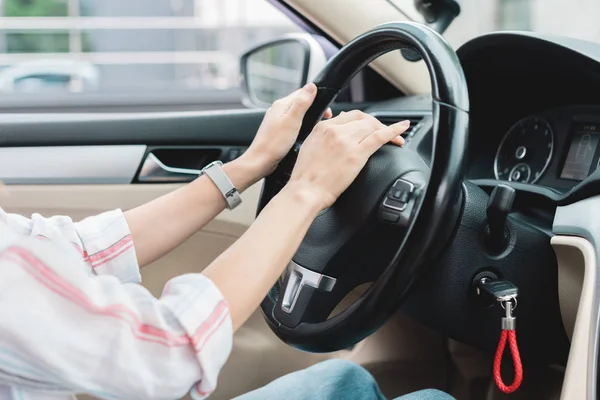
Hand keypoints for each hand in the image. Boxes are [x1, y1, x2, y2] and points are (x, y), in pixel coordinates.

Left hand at [241, 83, 331, 177]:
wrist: (260, 161)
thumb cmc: (274, 143)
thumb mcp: (292, 121)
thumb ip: (302, 103)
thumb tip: (311, 86)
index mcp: (281, 105)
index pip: (302, 92)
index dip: (316, 98)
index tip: (326, 111)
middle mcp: (278, 110)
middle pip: (300, 103)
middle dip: (313, 109)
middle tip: (323, 120)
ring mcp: (277, 121)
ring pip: (297, 114)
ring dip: (307, 118)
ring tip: (315, 127)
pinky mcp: (278, 131)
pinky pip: (292, 124)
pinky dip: (301, 126)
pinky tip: (304, 135)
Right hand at [288, 110, 408, 209]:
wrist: (306, 191)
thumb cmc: (305, 177)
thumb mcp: (309, 148)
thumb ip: (323, 138)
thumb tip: (336, 134)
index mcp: (323, 127)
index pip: (349, 116)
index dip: (363, 121)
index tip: (369, 127)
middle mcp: (335, 130)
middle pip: (363, 119)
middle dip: (376, 125)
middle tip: (383, 133)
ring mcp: (347, 141)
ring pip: (373, 126)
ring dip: (386, 129)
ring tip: (395, 137)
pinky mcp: (357, 154)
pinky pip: (380, 137)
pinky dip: (394, 130)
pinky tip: (402, 129)